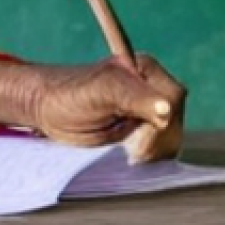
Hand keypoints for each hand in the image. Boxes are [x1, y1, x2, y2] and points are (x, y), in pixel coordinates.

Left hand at [33, 54, 185, 161]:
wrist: (48, 109)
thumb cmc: (68, 94)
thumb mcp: (99, 92)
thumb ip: (133, 97)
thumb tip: (166, 110)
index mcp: (145, 69)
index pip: (172, 99)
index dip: (160, 125)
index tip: (136, 143)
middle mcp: (151, 86)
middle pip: (176, 121)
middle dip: (156, 141)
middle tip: (129, 148)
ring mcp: (149, 108)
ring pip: (173, 137)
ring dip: (154, 151)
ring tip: (126, 148)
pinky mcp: (145, 127)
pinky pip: (164, 147)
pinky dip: (151, 156)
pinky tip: (130, 151)